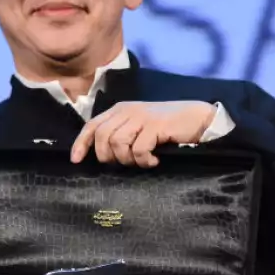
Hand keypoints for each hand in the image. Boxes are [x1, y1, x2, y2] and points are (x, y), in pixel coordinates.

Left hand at [71, 101, 216, 167]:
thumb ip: (121, 135)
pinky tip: (155, 160)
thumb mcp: (139, 127)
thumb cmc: (167, 128)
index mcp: (120, 110)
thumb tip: (102, 156)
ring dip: (128, 159)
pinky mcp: (155, 125)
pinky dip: (144, 161)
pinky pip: (138, 149)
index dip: (81, 144)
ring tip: (143, 161)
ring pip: (118, 144)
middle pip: (101, 137)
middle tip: (125, 163)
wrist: (198, 119)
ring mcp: (141, 116)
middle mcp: (127, 110)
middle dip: (108, 156)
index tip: (76, 161)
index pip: (92, 126)